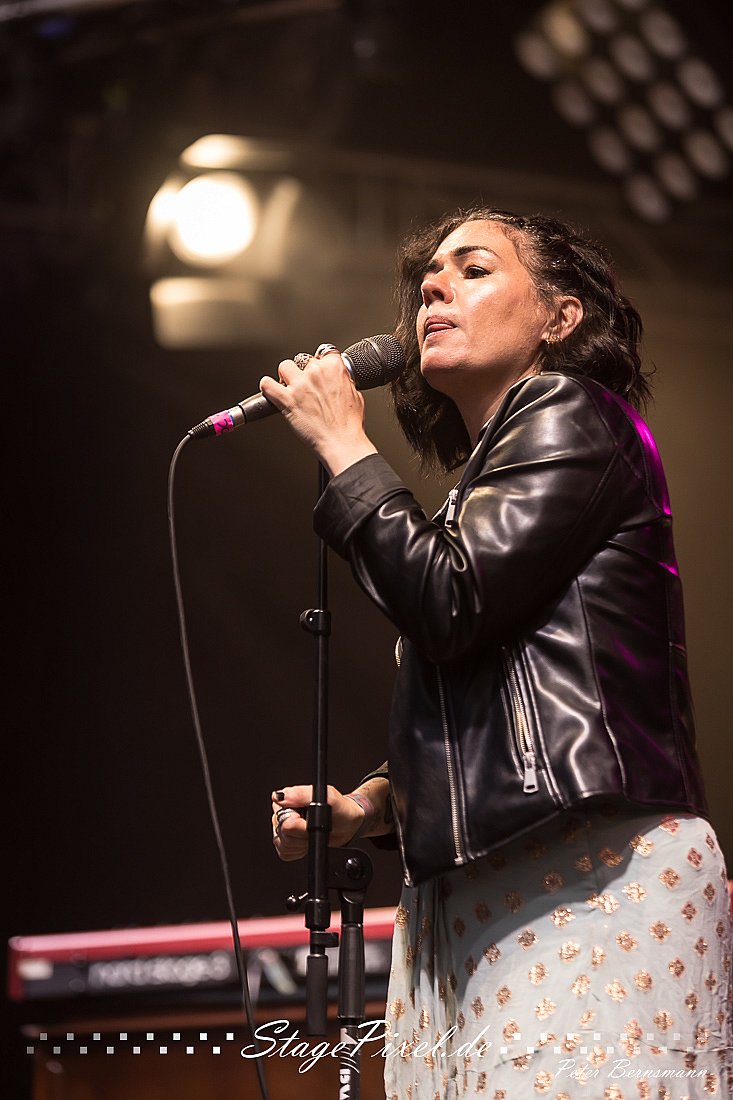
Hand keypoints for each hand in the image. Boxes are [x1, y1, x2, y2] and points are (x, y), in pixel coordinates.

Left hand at [259, 350, 377, 476]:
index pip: (323, 352)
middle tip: (308, 388)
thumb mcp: (355, 394)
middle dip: (304, 373)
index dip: (320, 363)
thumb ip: (343, 381)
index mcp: (334, 367)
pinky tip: (272, 391)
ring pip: (284, 367)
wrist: (342, 442)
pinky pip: (267, 384)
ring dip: (286, 376)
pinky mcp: (286, 399)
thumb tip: (337, 379)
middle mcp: (316, 372)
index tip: (319, 372)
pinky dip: (267, 386)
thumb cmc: (349, 424)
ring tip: (290, 387)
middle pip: (303, 360)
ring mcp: (300, 385)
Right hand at [271, 784, 365, 861]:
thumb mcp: (327, 797)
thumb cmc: (340, 809)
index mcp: (288, 799)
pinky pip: (285, 853)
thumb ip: (301, 794)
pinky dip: (299, 851)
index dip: (299, 825)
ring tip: (313, 833)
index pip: (283, 820)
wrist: (348, 825)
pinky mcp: (287, 843)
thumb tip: (280, 796)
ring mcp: (284, 829)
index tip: (311, 823)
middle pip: (283, 834)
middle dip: (303, 835)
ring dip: (302, 844)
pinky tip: (308, 841)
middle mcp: (283, 813)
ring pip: (283, 845)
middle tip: (315, 828)